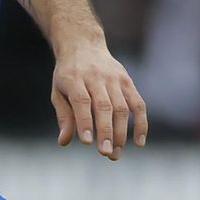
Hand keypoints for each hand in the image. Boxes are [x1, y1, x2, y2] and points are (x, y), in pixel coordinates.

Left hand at [51, 39, 147, 157]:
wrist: (83, 45)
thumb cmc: (68, 75)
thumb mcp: (58, 92)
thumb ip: (63, 116)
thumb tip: (65, 141)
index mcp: (74, 78)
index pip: (82, 101)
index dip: (85, 122)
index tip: (88, 142)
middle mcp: (96, 77)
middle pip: (104, 106)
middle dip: (106, 131)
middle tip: (106, 153)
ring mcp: (114, 78)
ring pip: (122, 108)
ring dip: (121, 133)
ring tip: (116, 154)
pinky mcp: (127, 81)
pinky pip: (138, 104)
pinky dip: (141, 123)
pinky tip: (139, 142)